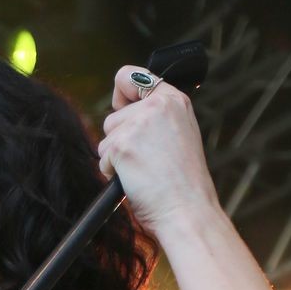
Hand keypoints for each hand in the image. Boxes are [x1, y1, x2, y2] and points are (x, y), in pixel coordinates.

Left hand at [97, 67, 219, 237]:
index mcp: (175, 100)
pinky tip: (135, 181)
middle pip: (113, 116)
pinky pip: (102, 157)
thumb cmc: (183, 186)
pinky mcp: (122, 144)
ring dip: (116, 158)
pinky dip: (112, 173)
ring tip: (143, 172)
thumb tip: (123, 113)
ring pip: (106, 137)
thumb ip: (156, 119)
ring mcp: (139, 123)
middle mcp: (157, 105)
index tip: (123, 109)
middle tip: (146, 161)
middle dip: (120, 140)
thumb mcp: (179, 136)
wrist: (188, 212)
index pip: (132, 76)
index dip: (121, 95)